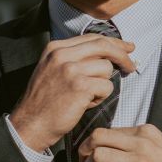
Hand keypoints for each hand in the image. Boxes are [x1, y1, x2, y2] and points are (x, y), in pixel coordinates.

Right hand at [9, 34, 135, 151]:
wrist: (30, 124)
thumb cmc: (45, 101)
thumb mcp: (52, 70)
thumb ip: (74, 58)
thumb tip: (107, 53)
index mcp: (56, 48)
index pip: (92, 37)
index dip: (114, 42)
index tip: (127, 47)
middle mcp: (62, 55)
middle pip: (104, 46)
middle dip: (122, 55)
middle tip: (131, 66)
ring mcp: (71, 69)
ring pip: (107, 68)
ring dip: (103, 84)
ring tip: (88, 96)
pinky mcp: (80, 86)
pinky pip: (107, 87)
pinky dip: (101, 97)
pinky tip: (86, 103)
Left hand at [78, 124, 161, 161]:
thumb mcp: (161, 146)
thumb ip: (140, 142)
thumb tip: (115, 144)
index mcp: (146, 132)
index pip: (111, 129)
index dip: (96, 140)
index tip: (92, 149)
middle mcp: (141, 144)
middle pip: (99, 137)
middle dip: (86, 149)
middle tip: (85, 160)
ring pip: (97, 155)